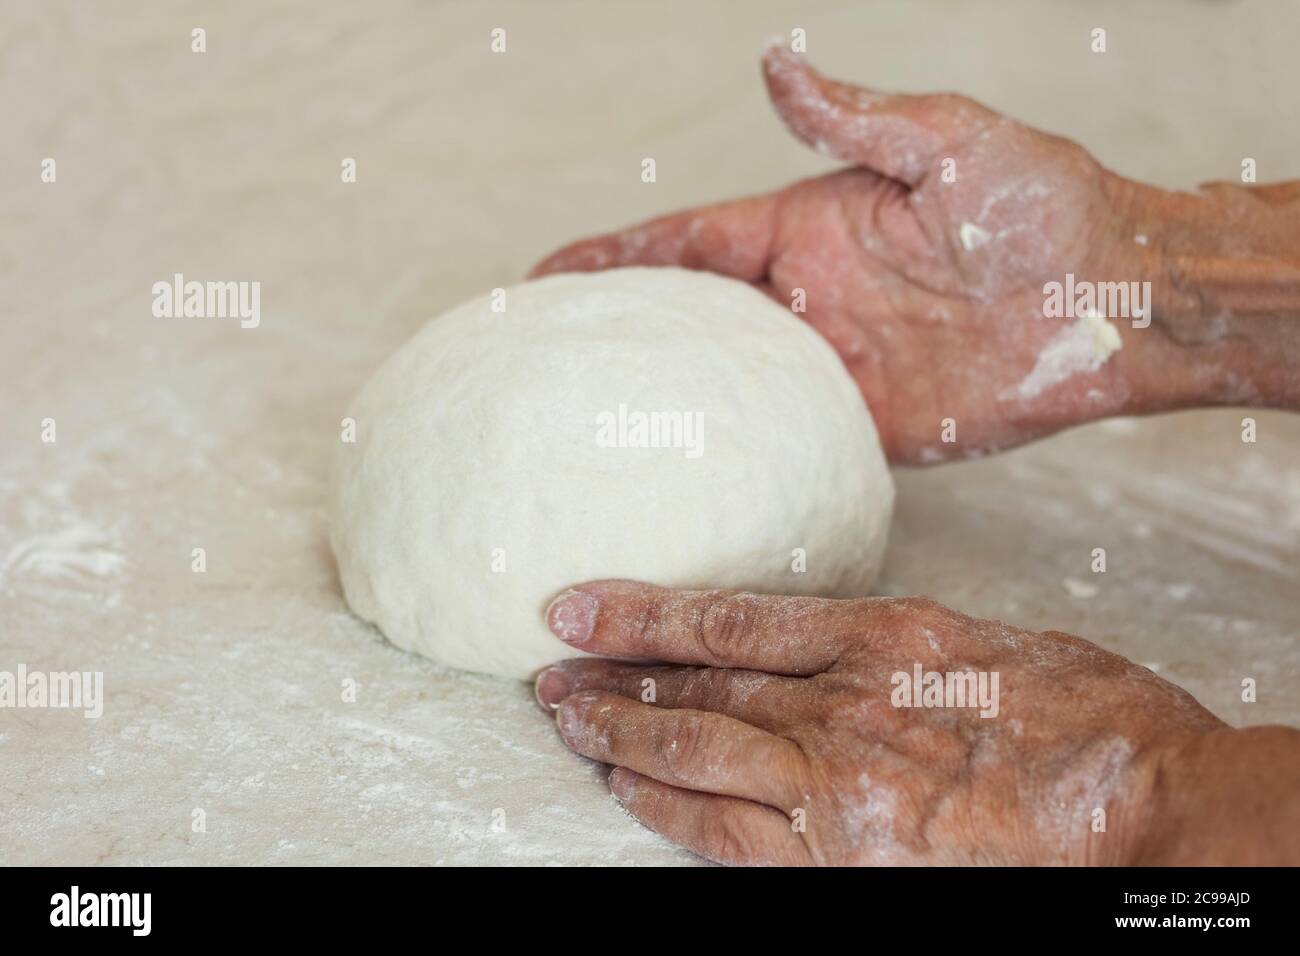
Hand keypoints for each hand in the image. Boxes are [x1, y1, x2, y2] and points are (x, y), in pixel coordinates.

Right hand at [531, 48, 1174, 463]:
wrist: (1116, 296)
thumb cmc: (1038, 204)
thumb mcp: (943, 141)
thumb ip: (852, 117)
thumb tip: (775, 64)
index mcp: (807, 229)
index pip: (686, 246)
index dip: (613, 259)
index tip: (544, 276)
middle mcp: (807, 301)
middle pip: (689, 324)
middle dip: (616, 340)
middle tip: (541, 367)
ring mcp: (833, 366)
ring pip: (725, 391)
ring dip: (662, 410)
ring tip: (582, 435)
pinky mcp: (868, 426)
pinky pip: (786, 445)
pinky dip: (734, 460)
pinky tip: (681, 479)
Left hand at [533, 581, 1299, 865]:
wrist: (1151, 808)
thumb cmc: (1096, 723)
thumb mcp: (995, 646)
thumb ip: (906, 649)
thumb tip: (848, 650)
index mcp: (885, 636)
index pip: (730, 620)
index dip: (644, 614)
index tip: (581, 605)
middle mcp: (843, 702)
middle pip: (697, 687)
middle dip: (612, 678)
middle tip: (547, 668)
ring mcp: (836, 781)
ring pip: (696, 753)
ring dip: (620, 738)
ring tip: (564, 720)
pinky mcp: (841, 853)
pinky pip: (727, 830)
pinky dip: (665, 807)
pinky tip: (625, 793)